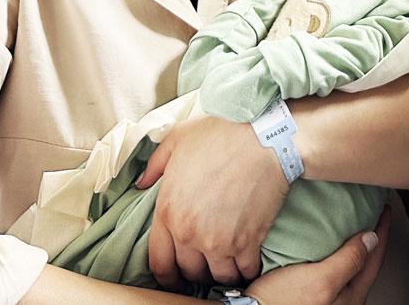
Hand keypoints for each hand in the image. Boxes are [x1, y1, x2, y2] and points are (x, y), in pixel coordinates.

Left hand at [139, 115, 287, 288]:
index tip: (178, 274)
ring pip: (217, 276)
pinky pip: (245, 271)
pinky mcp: (247, 242)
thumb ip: (155, 163)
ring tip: (229, 264)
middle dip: (197, 270)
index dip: (168, 273)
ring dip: (223, 272)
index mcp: (168, 211)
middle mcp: (188, 233)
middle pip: (188, 271)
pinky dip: (247, 270)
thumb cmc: (223, 132)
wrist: (267, 136)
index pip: (159, 262)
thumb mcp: (179, 138)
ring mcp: (218, 241)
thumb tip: (141, 182)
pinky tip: (249, 262)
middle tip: (207, 262)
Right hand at [249, 209, 389, 304]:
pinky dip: (329, 251)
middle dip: (367, 237)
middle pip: (362, 263)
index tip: (384, 209)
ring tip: (348, 221)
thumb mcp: (321, 281)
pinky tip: (321, 240)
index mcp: (350, 301)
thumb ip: (350, 260)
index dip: (381, 231)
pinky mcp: (306, 294)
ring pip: (344, 265)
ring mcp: (324, 299)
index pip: (375, 259)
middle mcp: (341, 302)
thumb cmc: (281, 304)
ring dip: (347, 243)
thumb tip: (373, 238)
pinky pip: (326, 267)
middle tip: (369, 212)